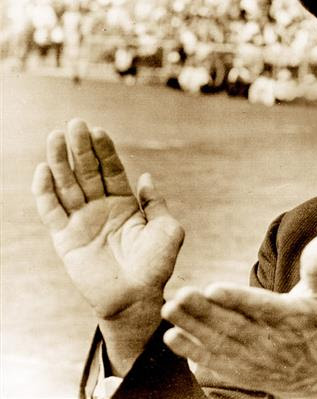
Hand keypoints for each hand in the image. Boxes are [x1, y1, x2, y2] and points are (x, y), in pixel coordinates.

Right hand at [32, 119, 183, 372]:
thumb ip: (156, 202)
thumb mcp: (167, 229)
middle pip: (87, 172)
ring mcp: (82, 223)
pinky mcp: (65, 239)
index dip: (105, 151)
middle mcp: (101, 210)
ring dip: (60, 161)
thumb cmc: (157, 266)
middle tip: (74, 123)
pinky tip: (43, 169)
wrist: (137, 298)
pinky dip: (45, 191)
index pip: (111, 171)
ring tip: (56, 136)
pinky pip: (52, 211)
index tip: (98, 130)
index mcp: (125, 206)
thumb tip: (147, 177)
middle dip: (80, 148)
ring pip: (67, 186)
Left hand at [161, 233, 316, 397]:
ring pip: (218, 341)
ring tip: (170, 309)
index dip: (237, 298)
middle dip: (205, 311)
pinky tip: (171, 337)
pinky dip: (192, 351)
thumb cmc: (316, 321)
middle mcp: (269, 339)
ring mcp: (252, 357)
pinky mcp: (239, 369)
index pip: (261, 307)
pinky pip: (213, 361)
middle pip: (233, 324)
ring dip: (192, 327)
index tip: (214, 288)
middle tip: (181, 294)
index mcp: (288, 317)